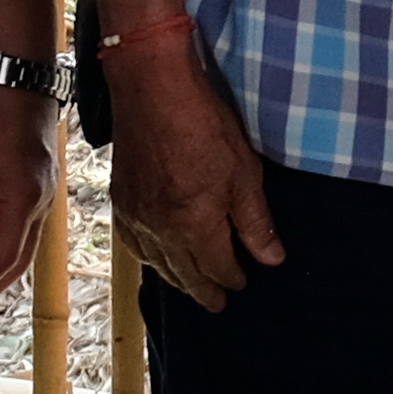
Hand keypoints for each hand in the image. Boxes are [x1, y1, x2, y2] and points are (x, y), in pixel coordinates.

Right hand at [103, 40, 282, 312]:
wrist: (151, 90)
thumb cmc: (204, 124)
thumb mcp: (244, 172)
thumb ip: (255, 221)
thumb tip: (271, 259)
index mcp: (193, 226)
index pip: (216, 268)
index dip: (232, 278)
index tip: (243, 284)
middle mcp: (160, 231)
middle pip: (184, 274)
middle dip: (204, 290)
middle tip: (217, 303)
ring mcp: (136, 217)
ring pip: (157, 263)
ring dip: (176, 278)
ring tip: (191, 286)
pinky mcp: (120, 201)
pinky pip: (135, 244)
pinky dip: (149, 257)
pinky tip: (156, 256)